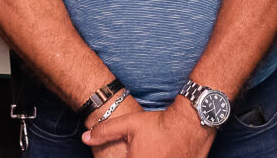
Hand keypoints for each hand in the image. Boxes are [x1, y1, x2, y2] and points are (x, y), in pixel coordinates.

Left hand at [83, 101, 214, 157]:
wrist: (191, 123)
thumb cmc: (160, 124)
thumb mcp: (129, 124)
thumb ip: (105, 131)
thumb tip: (85, 138)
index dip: (121, 156)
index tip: (129, 150)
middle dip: (136, 155)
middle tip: (145, 147)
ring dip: (150, 157)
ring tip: (153, 148)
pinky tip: (162, 152)